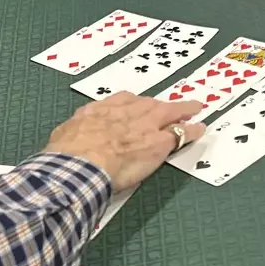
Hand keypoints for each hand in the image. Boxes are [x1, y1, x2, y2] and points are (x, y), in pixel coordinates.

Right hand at [46, 93, 205, 191]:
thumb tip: (69, 136)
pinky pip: (180, 133)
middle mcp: (124, 112)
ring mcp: (144, 125)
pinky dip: (191, 130)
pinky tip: (199, 129)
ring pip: (168, 112)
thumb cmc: (67, 155)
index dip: (134, 103)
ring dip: (182, 109)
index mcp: (100, 110)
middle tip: (171, 104)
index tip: (139, 104)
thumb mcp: (65, 134)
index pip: (122, 100)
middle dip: (160, 104)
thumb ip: (74, 132)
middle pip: (148, 103)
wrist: (81, 165)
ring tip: (193, 108)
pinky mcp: (158, 142)